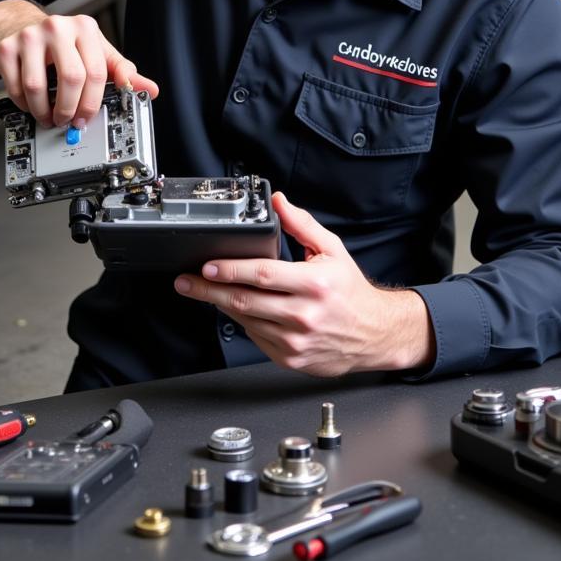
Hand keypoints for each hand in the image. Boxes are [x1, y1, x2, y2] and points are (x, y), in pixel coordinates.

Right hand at [0, 0, 158, 126]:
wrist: (20, 25)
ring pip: (38, 86)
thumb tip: (149, 89)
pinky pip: (16, 87)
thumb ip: (122, 72)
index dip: (93, 103)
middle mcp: (58, 28)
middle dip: (70, 109)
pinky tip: (32, 104)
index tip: (87, 118)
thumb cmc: (62, 43)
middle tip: (67, 120)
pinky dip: (24, 104)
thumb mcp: (96, 52)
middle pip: (71, 79)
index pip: (97, 72)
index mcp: (85, 29)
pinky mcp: (7, 48)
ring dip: (44, 111)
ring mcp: (30, 36)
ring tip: (48, 116)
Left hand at [174, 191, 434, 375]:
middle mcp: (304, 315)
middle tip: (186, 281)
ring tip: (202, 290)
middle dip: (209, 290)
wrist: (374, 334)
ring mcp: (296, 341)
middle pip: (244, 301)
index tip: (207, 266)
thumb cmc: (351, 292)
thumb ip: (301, 224)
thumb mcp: (331, 249)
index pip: (262, 275)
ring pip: (246, 320)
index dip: (231, 270)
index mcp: (314, 285)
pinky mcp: (290, 359)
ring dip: (220, 305)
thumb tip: (278, 201)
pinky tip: (239, 309)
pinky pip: (256, 337)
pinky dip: (244, 322)